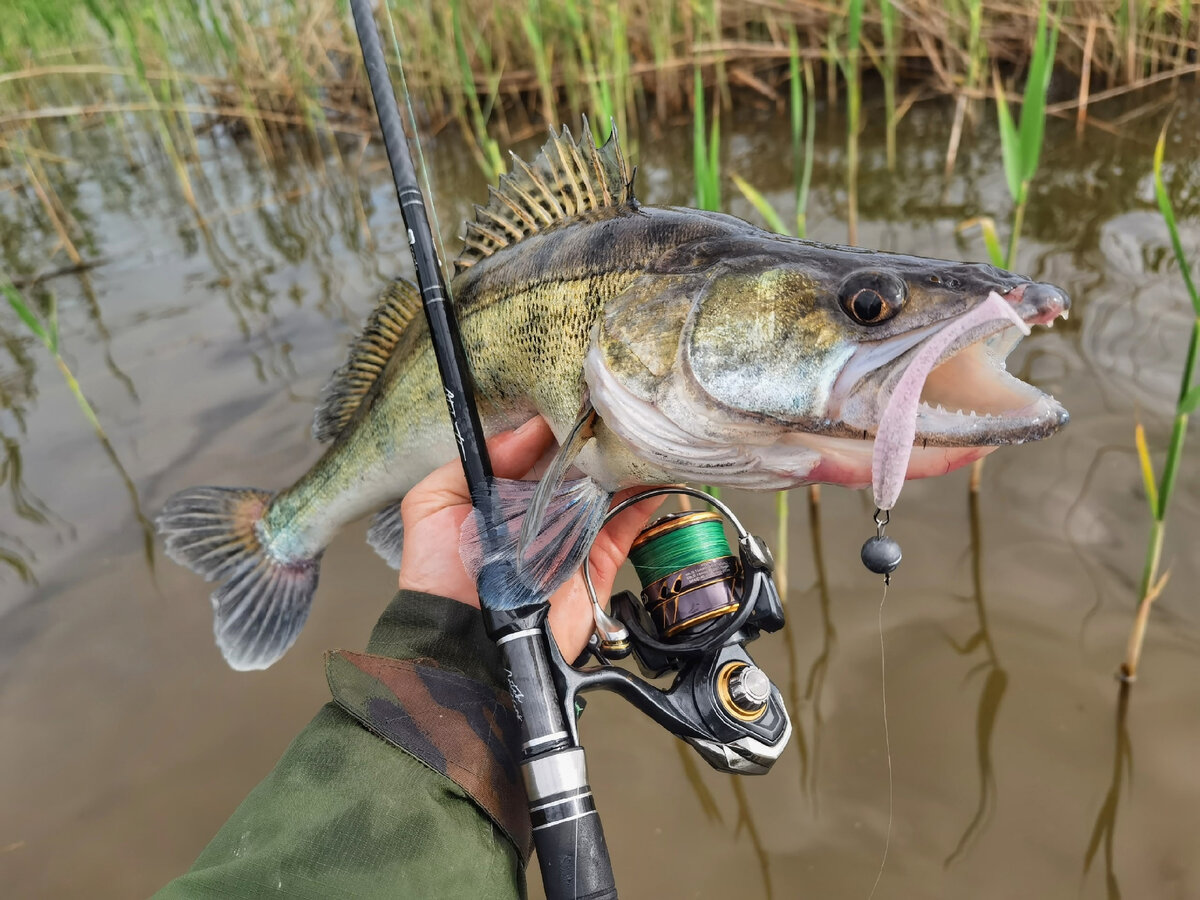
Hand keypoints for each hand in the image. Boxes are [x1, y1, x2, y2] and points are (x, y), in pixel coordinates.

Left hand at [397, 415, 663, 658]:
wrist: (465, 643)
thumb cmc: (440, 575)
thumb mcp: (434, 505)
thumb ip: (476, 462)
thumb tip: (528, 430)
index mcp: (505, 493)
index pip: (538, 449)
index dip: (558, 423)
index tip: (578, 395)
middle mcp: (542, 510)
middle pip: (579, 465)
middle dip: (600, 437)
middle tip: (619, 407)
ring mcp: (572, 535)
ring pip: (608, 490)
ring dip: (627, 463)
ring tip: (644, 433)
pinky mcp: (598, 563)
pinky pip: (627, 526)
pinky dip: (645, 501)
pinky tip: (659, 473)